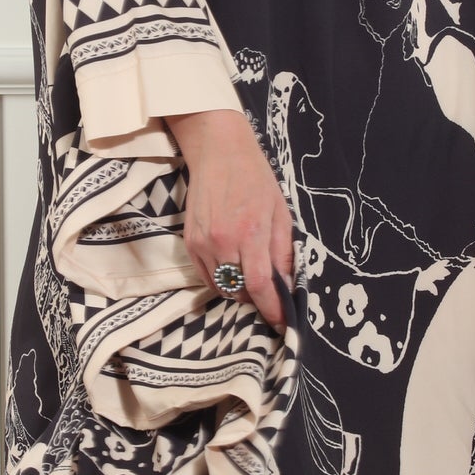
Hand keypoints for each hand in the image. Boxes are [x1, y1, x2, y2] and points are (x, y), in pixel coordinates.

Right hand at [169, 106, 294, 332]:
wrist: (218, 152)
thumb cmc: (256, 179)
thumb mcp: (280, 213)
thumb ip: (282, 252)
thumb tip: (286, 286)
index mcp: (250, 232)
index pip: (259, 284)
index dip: (272, 308)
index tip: (282, 322)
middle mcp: (223, 242)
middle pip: (239, 290)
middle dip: (258, 299)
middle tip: (271, 294)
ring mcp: (202, 243)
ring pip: (222, 286)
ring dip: (240, 290)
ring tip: (252, 276)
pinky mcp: (189, 243)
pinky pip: (206, 276)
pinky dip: (222, 280)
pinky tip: (233, 267)